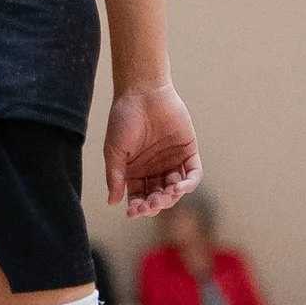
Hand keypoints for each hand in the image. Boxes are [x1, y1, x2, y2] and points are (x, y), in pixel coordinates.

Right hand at [104, 83, 200, 218]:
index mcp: (136, 170)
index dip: (137, 207)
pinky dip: (189, 184)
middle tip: (151, 205)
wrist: (142, 92)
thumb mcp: (114, 150)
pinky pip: (193, 173)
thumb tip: (112, 202)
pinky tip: (179, 189)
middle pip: (158, 196)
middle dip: (155, 204)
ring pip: (175, 189)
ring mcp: (172, 160)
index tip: (133, 212)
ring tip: (164, 196)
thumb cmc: (123, 118)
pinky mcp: (188, 151)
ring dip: (171, 197)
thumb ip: (115, 177)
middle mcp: (155, 168)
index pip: (139, 196)